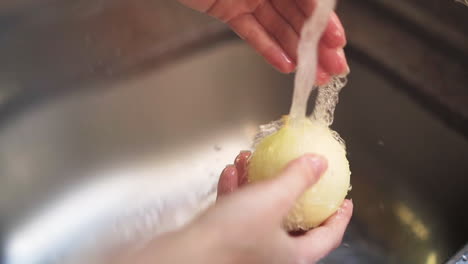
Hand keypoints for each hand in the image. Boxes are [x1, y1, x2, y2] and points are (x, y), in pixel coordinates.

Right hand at [123, 153, 352, 263]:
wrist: (186, 255)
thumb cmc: (235, 234)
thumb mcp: (273, 199)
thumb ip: (298, 179)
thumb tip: (320, 162)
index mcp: (294, 255)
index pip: (329, 236)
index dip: (340, 217)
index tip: (346, 199)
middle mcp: (274, 256)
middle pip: (294, 222)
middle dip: (290, 190)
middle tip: (296, 172)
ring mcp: (248, 250)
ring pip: (260, 212)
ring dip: (256, 184)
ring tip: (250, 160)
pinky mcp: (225, 242)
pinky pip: (237, 214)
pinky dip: (236, 193)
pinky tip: (230, 173)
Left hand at [178, 0, 348, 84]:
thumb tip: (321, 3)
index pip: (311, 1)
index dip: (325, 22)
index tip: (337, 43)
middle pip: (298, 17)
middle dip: (316, 44)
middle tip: (332, 68)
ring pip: (278, 28)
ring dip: (296, 53)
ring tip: (311, 75)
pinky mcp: (229, 11)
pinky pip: (252, 32)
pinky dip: (268, 49)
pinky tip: (284, 65)